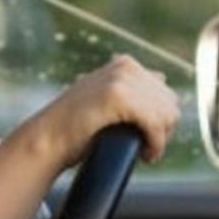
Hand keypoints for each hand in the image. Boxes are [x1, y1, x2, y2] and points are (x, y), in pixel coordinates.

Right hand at [26, 54, 180, 169]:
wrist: (48, 139)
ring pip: (167, 114)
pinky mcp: (118, 97)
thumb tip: (162, 78)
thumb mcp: (105, 97)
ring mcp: (120, 79)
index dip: (160, 119)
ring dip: (160, 138)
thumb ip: (130, 86)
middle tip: (145, 146)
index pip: (166, 93)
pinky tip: (144, 154)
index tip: (145, 136)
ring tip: (144, 150)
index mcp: (125, 64)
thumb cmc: (75, 126)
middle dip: (163, 129)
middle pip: (171, 104)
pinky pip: (155, 124)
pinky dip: (155, 143)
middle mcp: (125, 66)